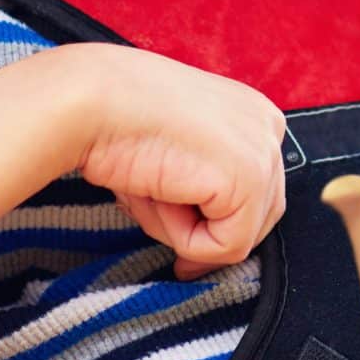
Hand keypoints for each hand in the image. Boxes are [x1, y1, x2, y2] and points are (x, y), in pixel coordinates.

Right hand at [65, 48, 288, 278]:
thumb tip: (202, 258)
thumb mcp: (175, 153)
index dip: (215, 219)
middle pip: (258, 216)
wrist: (92, 101)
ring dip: (187, 232)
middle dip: (205, 229)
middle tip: (156, 208)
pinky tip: (160, 196)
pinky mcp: (250, 179)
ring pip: (240, 235)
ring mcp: (263, 152)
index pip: (256, 190)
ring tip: (152, 191)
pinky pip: (227, 246)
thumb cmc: (118, 123)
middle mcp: (268, 126)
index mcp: (251, 112)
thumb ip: (203, 190)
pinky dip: (187, 241)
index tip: (176, 228)